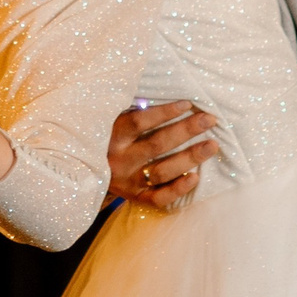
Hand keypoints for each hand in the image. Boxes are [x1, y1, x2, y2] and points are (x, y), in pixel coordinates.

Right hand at [106, 98, 221, 208]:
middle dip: (186, 131)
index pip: (139, 121)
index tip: (188, 103)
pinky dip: (178, 189)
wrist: (85, 171)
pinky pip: (159, 197)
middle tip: (209, 120)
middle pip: (157, 145)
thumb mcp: (111, 122)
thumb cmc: (107, 137)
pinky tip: (196, 178)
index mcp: (111, 136)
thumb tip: (173, 99)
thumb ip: (131, 112)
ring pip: (162, 171)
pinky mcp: (135, 197)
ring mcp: (127, 181)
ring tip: (212, 145)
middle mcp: (119, 160)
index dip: (164, 112)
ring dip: (189, 157)